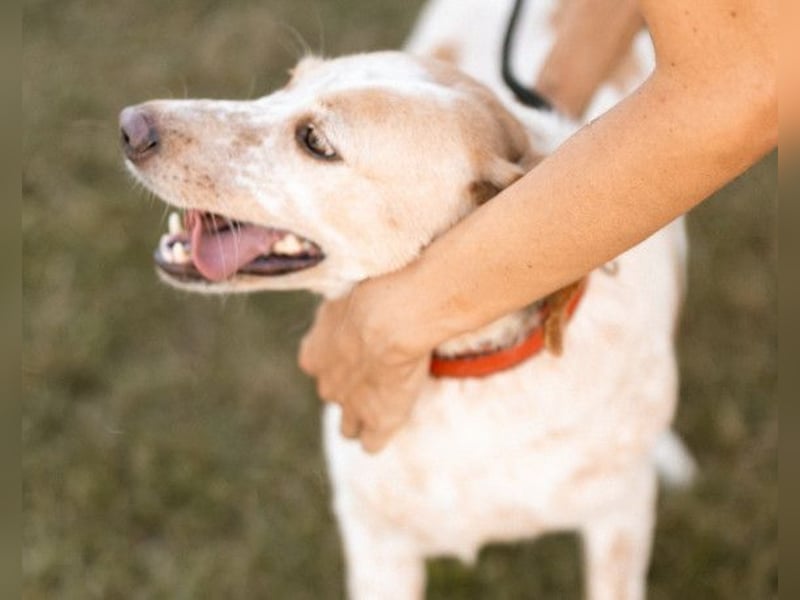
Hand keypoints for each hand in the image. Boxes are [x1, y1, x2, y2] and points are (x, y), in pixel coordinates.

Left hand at [299, 282, 430, 452]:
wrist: (390, 318)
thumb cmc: (370, 294)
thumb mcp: (346, 292)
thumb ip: (343, 309)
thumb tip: (346, 301)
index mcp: (313, 356)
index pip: (320, 366)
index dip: (342, 361)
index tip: (361, 348)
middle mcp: (326, 386)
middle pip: (335, 396)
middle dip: (352, 390)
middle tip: (380, 371)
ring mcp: (350, 408)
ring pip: (348, 428)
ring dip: (363, 417)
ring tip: (386, 401)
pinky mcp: (377, 422)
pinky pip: (371, 443)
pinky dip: (380, 435)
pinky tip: (393, 420)